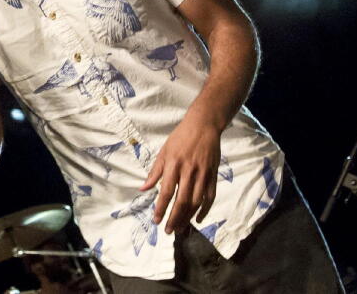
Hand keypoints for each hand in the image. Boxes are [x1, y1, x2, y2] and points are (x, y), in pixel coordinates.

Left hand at [140, 115, 220, 234]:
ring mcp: (203, 173)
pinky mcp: (213, 175)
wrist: (204, 125)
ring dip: (188, 217)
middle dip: (174, 218)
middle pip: (182, 200)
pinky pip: (210, 196)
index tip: (156, 221)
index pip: (166, 191)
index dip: (161, 208)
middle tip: (169, 231)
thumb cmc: (180, 137)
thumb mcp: (164, 151)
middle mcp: (189, 171)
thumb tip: (143, 188)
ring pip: (196, 201)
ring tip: (180, 229)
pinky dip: (205, 210)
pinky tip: (198, 219)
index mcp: (174, 164)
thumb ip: (155, 172)